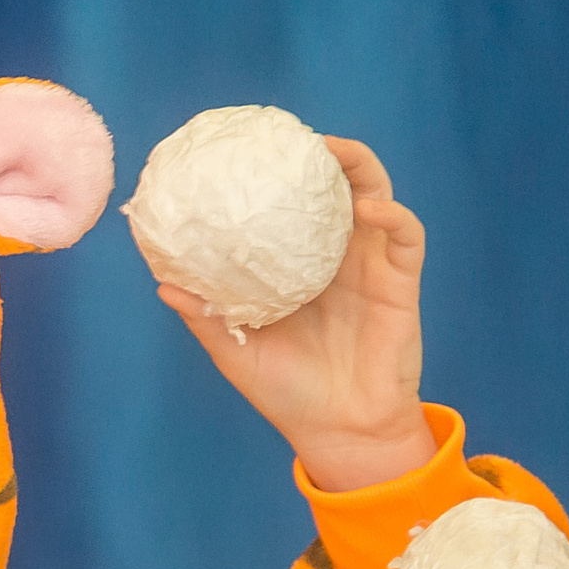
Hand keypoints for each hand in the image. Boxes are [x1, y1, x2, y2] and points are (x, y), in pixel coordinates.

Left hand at [159, 137, 435, 491]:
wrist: (340, 432)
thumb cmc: (288, 393)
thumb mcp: (237, 352)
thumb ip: (207, 316)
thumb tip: (163, 286)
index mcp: (299, 268)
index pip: (291, 210)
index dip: (279, 178)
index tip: (252, 150)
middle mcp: (337, 258)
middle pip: (337, 190)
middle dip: (324, 156)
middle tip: (298, 137)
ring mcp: (372, 266)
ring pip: (377, 198)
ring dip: (360, 169)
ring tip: (335, 151)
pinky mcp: (401, 283)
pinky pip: (406, 236)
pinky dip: (393, 214)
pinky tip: (368, 207)